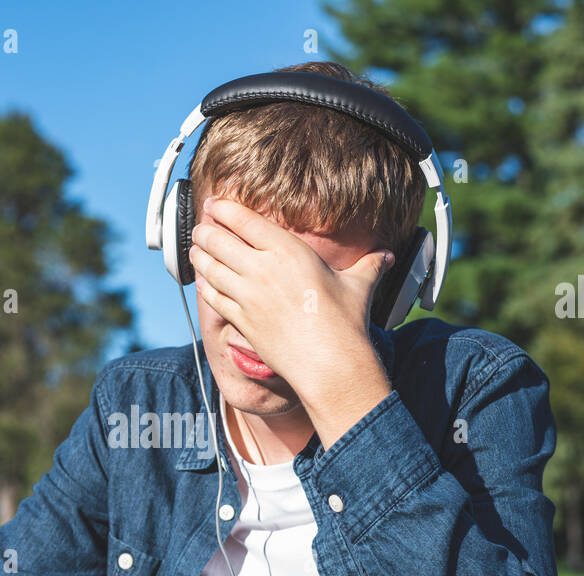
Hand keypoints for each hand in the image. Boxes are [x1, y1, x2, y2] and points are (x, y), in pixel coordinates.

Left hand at [188, 196, 393, 410]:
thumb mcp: (359, 285)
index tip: (215, 204)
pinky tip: (204, 281)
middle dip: (205, 231)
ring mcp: (247, 296)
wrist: (329, 362)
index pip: (242, 219)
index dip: (222, 208)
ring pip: (209, 267)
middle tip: (201, 228)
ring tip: (195, 249)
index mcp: (287, 250)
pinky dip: (205, 285)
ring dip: (199, 255)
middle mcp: (261, 269)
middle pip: (217, 240)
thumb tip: (388, 256)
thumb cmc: (345, 323)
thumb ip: (369, 265)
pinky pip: (213, 296)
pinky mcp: (241, 320)